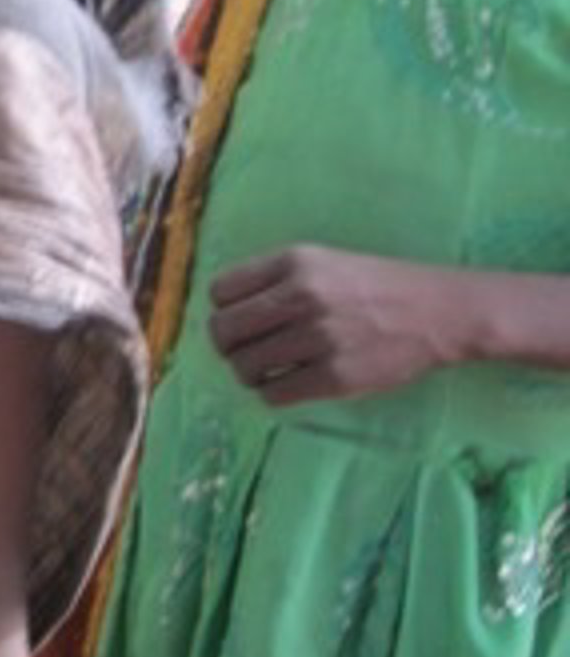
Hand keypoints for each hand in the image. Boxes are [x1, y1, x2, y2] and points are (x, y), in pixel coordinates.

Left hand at [208, 244, 457, 403]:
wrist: (437, 311)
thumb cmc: (374, 286)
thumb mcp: (322, 261)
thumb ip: (274, 279)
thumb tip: (224, 310)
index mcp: (294, 263)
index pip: (220, 291)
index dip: (224, 309)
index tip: (239, 320)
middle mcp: (302, 297)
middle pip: (224, 331)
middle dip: (228, 345)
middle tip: (244, 351)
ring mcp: (319, 338)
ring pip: (244, 367)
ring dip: (248, 373)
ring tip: (267, 370)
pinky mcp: (335, 377)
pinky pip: (274, 394)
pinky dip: (273, 393)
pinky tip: (288, 384)